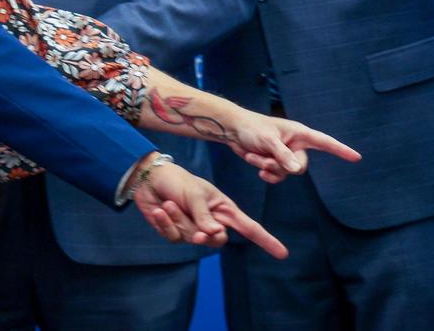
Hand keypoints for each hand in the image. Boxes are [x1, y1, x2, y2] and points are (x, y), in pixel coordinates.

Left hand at [132, 158, 287, 258]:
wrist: (150, 179)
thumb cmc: (178, 181)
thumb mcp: (195, 194)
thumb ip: (204, 216)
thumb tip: (216, 236)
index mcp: (223, 208)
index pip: (249, 227)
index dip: (266, 241)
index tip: (283, 254)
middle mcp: (212, 220)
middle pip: (217, 241)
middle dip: (206, 235)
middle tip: (198, 230)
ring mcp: (194, 228)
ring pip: (192, 239)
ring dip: (179, 220)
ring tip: (170, 203)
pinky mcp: (176, 232)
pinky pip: (174, 237)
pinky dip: (166, 223)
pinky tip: (159, 210)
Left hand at [227, 112, 360, 183]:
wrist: (234, 131)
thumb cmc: (253, 129)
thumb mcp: (268, 141)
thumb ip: (283, 156)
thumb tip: (297, 171)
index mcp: (300, 133)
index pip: (325, 142)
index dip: (341, 150)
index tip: (356, 157)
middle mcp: (296, 144)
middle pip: (301, 167)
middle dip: (281, 166)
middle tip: (265, 159)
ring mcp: (286, 154)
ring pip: (286, 173)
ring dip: (269, 168)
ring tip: (254, 156)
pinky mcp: (275, 163)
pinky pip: (278, 177)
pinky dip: (267, 174)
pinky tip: (257, 167)